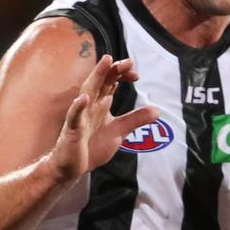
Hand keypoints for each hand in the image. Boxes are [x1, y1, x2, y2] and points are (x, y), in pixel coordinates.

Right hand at [49, 55, 158, 181]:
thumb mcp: (119, 131)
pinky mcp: (72, 129)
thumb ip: (136, 119)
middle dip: (114, 69)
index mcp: (101, 103)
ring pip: (88, 90)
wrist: (72, 167)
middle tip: (128, 62)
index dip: (123, 74)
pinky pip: (74, 116)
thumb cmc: (92, 146)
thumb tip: (157, 111)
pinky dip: (78, 106)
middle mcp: (91, 104)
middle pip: (102, 81)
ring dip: (97, 76)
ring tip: (105, 62)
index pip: (112, 81)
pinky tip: (83, 98)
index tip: (136, 76)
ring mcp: (81, 115)